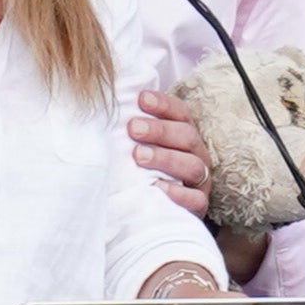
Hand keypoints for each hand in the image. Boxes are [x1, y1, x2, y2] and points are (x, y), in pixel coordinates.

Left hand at [130, 88, 212, 217]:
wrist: (148, 206)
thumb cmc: (138, 166)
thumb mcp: (135, 143)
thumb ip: (130, 126)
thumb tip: (105, 105)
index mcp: (183, 133)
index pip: (180, 113)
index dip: (163, 104)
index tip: (142, 99)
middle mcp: (195, 154)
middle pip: (187, 136)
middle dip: (160, 130)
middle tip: (133, 129)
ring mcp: (199, 181)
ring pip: (193, 166)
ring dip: (166, 158)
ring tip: (139, 156)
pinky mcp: (198, 205)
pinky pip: (195, 199)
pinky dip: (178, 193)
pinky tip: (157, 186)